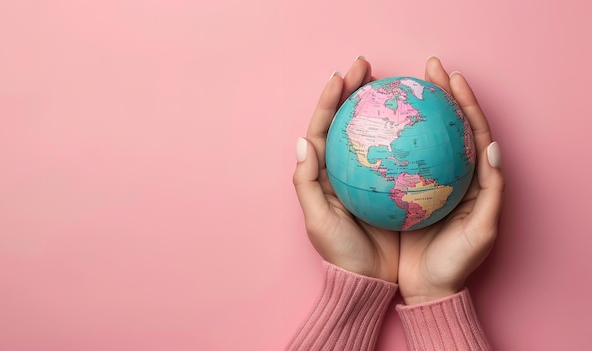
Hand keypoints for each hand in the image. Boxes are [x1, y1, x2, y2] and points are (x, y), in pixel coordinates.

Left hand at [292, 57, 398, 282]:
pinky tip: (416, 117)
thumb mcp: (318, 220)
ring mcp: (370, 175)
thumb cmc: (341, 252)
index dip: (330, 100)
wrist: (369, 280)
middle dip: (353, 90)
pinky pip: (398, 151)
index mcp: (323, 173)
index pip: (324, 128)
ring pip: (373, 131)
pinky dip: (403, 131)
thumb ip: (306, 182)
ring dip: (379, 103)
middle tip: (366, 65)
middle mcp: (345, 168)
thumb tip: (303, 141)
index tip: (341, 75)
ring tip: (389, 80)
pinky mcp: (393, 184)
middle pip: (347, 121)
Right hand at [398, 57, 504, 303]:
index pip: (468, 130)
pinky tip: (370, 124)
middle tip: (424, 67)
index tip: (449, 76)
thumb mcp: (481, 231)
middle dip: (434, 91)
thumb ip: (491, 190)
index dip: (461, 100)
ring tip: (393, 84)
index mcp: (469, 178)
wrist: (425, 289)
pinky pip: (387, 158)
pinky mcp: (395, 191)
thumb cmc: (455, 263)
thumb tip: (490, 145)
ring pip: (411, 136)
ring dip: (403, 108)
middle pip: (439, 124)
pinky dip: (381, 137)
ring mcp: (417, 180)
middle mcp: (443, 173)